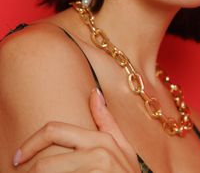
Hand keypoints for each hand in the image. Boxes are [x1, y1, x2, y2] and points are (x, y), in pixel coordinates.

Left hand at [13, 88, 139, 171]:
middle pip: (45, 162)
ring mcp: (95, 172)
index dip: (30, 143)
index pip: (54, 131)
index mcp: (101, 139)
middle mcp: (98, 153)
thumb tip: (94, 93)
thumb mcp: (123, 150)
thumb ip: (107, 122)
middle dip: (29, 170)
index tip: (18, 157)